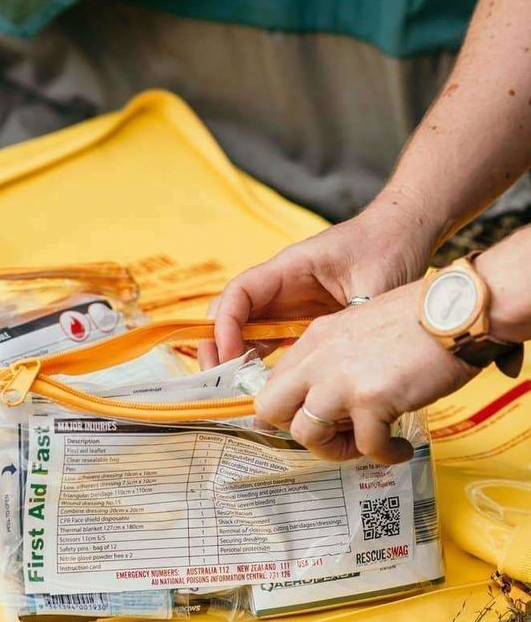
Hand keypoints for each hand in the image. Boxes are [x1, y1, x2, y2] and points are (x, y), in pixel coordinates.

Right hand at [199, 201, 434, 367]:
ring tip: (235, 390)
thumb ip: (356, 320)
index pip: (239, 293)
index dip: (226, 324)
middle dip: (217, 344)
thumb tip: (344, 363)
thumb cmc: (388, 246)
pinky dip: (259, 361)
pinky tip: (264, 386)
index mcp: (289, 267)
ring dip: (234, 356)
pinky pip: (268, 339)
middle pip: (230, 312)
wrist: (404, 232)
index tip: (232, 356)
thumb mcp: (377, 284)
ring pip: (244, 328)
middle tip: (219, 380)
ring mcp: (287, 301)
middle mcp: (280, 285)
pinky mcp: (299, 317)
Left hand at [254, 280, 478, 463]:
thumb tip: (329, 399)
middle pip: (269, 408)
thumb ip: (335, 358)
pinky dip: (384, 455)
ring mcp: (341, 379)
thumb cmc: (418, 320)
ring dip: (335, 450)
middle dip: (294, 432)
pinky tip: (400, 448)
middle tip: (331, 436)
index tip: (311, 422)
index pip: (271, 383)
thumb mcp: (358, 329)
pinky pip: (366, 446)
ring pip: (306, 434)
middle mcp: (318, 358)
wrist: (457, 310)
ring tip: (368, 446)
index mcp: (314, 340)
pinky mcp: (372, 398)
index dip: (286, 410)